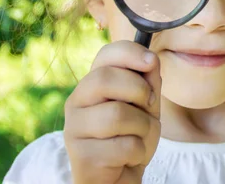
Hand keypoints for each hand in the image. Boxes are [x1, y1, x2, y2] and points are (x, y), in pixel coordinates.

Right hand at [63, 41, 161, 183]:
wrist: (119, 178)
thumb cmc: (130, 138)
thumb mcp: (145, 106)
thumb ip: (148, 82)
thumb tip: (150, 58)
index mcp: (91, 85)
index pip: (105, 55)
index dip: (129, 53)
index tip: (150, 62)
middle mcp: (75, 103)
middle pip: (106, 79)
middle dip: (139, 91)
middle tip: (148, 107)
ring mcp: (74, 129)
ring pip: (117, 114)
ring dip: (142, 127)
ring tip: (139, 137)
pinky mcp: (81, 157)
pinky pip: (123, 145)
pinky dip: (138, 151)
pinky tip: (130, 157)